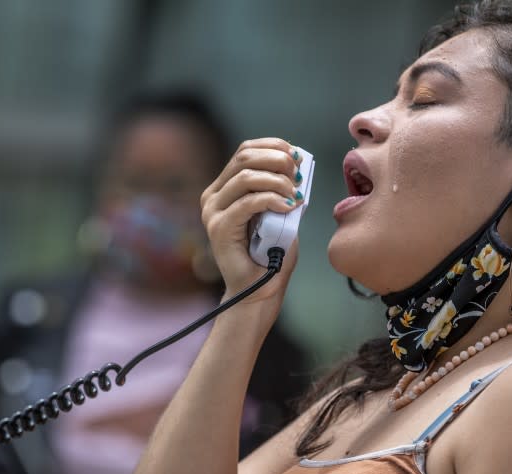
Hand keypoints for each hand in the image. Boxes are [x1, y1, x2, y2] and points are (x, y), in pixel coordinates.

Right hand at [200, 138, 302, 312]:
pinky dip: (273, 199)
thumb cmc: (271, 254)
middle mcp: (213, 196)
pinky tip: (289, 206)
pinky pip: (249, 202)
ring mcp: (213, 211)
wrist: (260, 289)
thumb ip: (282, 190)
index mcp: (224, 188)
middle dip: (277, 160)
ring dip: (278, 181)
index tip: (297, 156)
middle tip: (298, 175)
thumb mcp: (280, 213)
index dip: (272, 146)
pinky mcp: (219, 227)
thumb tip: (298, 167)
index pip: (245, 151)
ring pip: (246, 177)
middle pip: (244, 158)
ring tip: (295, 195)